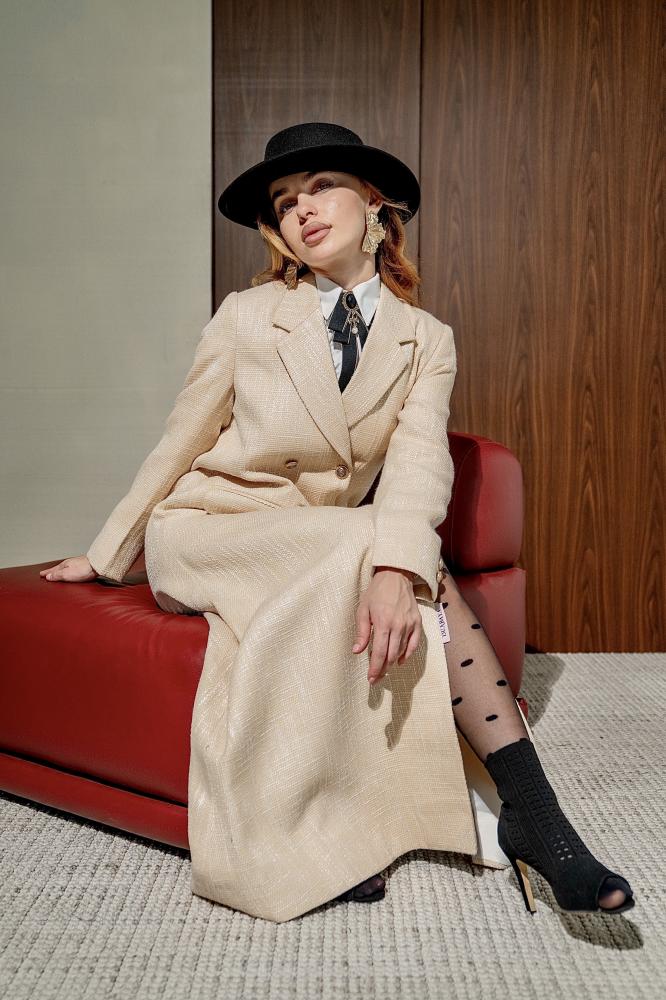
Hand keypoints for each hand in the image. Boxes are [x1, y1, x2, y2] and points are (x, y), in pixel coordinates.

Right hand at [40, 556, 97, 582]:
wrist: (98, 565)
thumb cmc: (83, 570)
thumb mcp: (67, 574)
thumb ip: (57, 575)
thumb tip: (48, 577)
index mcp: (64, 565)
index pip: (53, 570)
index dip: (47, 573)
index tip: (41, 574)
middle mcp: (70, 563)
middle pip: (58, 568)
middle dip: (51, 571)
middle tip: (46, 573)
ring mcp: (77, 564)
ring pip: (65, 568)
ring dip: (59, 570)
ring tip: (56, 573)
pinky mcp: (84, 566)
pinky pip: (71, 568)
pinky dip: (67, 571)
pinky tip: (70, 572)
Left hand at [353, 567, 422, 684]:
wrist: (396, 576)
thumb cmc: (376, 592)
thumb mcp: (363, 609)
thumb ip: (361, 631)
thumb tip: (357, 651)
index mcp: (383, 622)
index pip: (380, 652)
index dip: (375, 668)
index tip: (371, 678)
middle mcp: (398, 625)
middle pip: (391, 655)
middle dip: (383, 669)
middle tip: (376, 677)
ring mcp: (410, 624)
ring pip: (402, 651)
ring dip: (393, 662)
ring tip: (384, 668)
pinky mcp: (418, 622)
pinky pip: (415, 644)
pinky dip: (407, 655)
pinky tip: (400, 660)